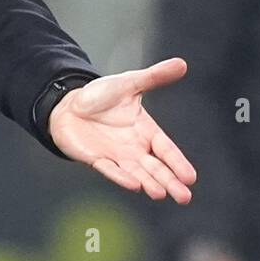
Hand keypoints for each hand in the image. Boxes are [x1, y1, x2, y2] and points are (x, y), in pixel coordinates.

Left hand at [48, 57, 196, 202]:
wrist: (68, 104)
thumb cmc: (100, 96)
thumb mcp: (128, 83)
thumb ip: (153, 77)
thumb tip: (181, 63)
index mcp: (146, 131)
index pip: (166, 149)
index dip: (177, 162)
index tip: (191, 177)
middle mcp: (134, 148)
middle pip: (156, 168)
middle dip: (170, 181)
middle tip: (184, 197)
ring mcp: (116, 156)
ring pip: (137, 173)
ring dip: (149, 183)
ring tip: (160, 193)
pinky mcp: (96, 159)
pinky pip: (110, 170)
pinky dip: (121, 177)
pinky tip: (134, 185)